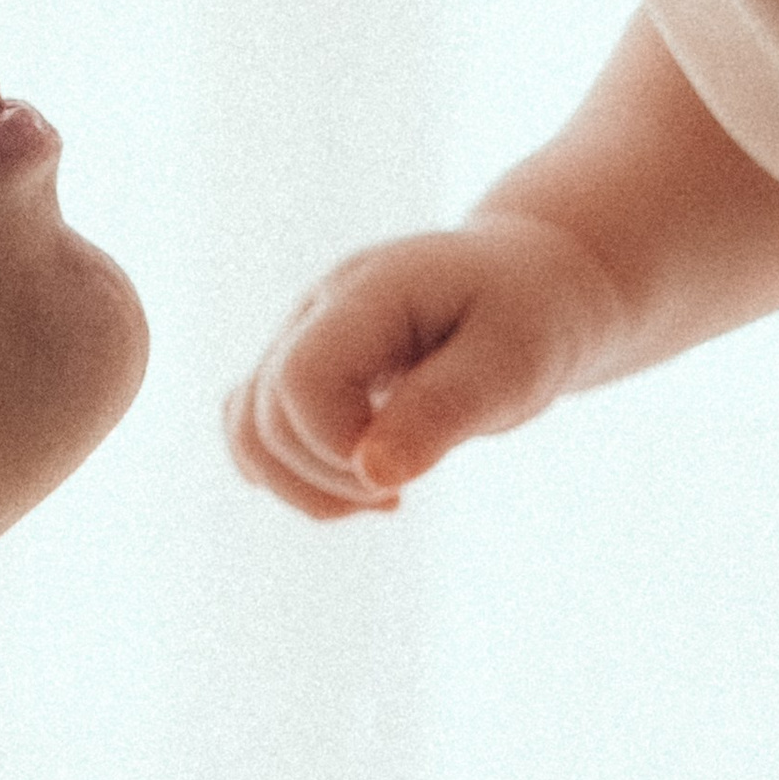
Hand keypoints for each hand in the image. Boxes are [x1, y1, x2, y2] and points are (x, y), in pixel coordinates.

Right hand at [223, 214, 621, 520]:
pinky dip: (298, 475)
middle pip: (266, 417)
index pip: (302, 379)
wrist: (529, 284)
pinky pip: (258, 433)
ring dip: (304, 487)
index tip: (406, 477)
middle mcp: (317, 310)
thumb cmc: (530, 318)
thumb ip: (445, 410)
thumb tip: (374, 474)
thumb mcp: (514, 363)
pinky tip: (363, 480)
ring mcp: (301, 340)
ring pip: (248, 431)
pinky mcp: (303, 372)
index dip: (338, 448)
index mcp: (368, 292)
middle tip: (405, 490)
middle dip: (330, 479)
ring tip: (382, 495)